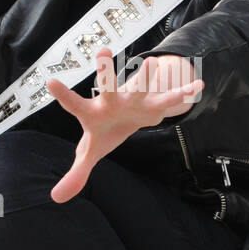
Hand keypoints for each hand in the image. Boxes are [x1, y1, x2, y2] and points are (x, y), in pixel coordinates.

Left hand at [45, 49, 203, 202]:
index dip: (63, 95)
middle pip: (108, 86)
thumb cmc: (106, 131)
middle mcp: (112, 100)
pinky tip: (198, 85)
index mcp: (93, 112)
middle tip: (102, 51)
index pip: (74, 104)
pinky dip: (183, 93)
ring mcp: (134, 99)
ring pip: (140, 87)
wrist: (131, 114)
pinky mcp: (154, 103)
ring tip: (151, 62)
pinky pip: (169, 99)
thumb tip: (56, 198)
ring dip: (145, 76)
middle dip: (105, 71)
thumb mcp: (90, 152)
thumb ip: (75, 173)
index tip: (50, 81)